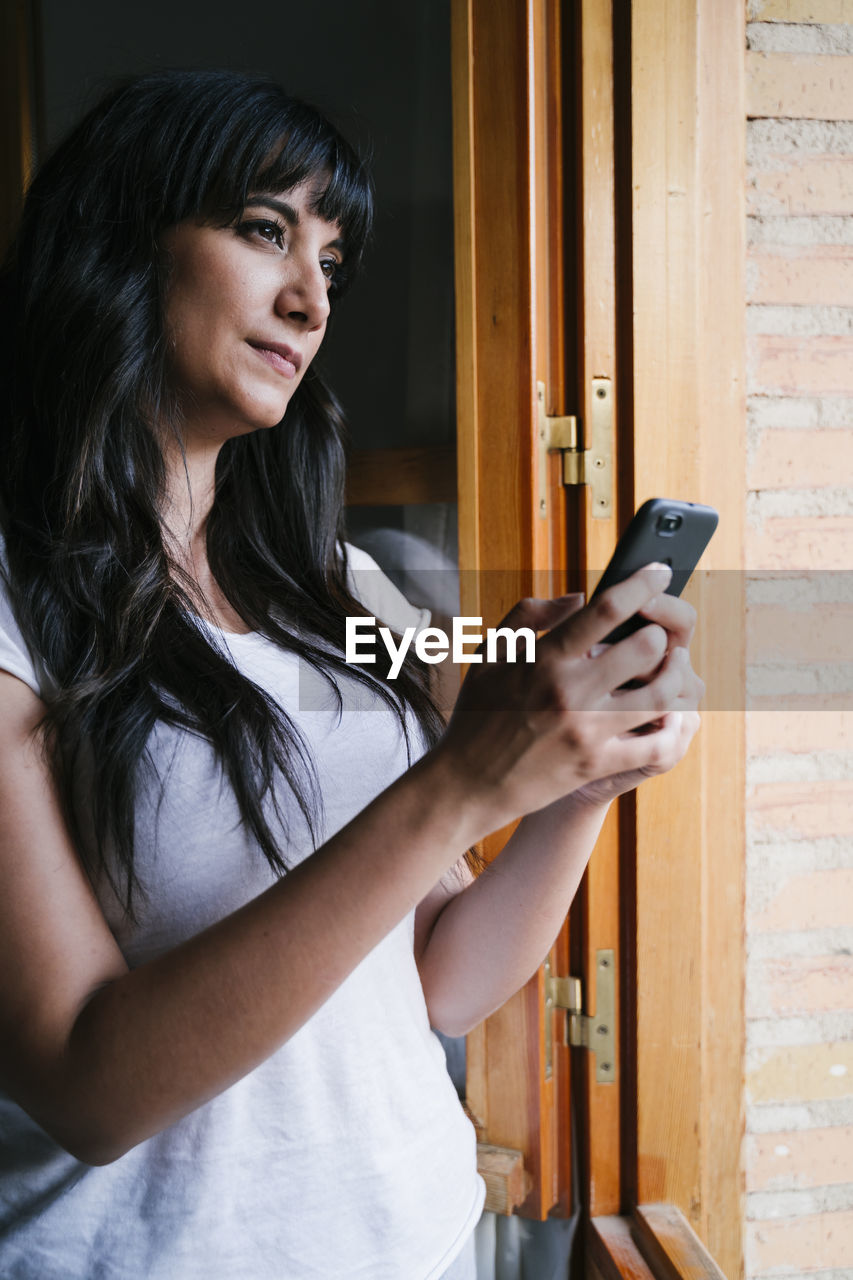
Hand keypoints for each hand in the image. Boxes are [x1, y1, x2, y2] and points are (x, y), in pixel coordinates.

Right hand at [436, 565, 704, 829]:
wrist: (466, 783)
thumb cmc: (477, 714)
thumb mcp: (491, 654)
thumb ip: (531, 615)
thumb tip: (579, 597)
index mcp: (545, 658)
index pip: (607, 608)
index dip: (642, 582)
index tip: (659, 571)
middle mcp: (569, 691)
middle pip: (646, 647)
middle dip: (659, 633)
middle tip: (658, 633)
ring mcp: (587, 730)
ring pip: (662, 695)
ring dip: (674, 675)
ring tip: (671, 668)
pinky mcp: (597, 764)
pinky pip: (656, 745)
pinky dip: (671, 727)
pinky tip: (665, 715)